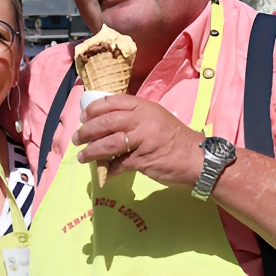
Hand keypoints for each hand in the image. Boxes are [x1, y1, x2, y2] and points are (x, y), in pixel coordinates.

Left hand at [73, 95, 204, 188]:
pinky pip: (119, 164)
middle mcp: (142, 119)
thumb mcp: (155, 119)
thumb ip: (133, 119)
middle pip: (105, 122)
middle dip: (87, 131)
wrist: (197, 158)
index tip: (83, 117)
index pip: (112, 102)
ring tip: (82, 156)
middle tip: (77, 138)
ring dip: (91, 151)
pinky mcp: (143, 159)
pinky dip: (109, 169)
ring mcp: (143, 138)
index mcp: (144, 107)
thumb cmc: (174, 139)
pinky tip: (105, 173)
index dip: (93, 109)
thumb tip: (105, 126)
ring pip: (108, 143)